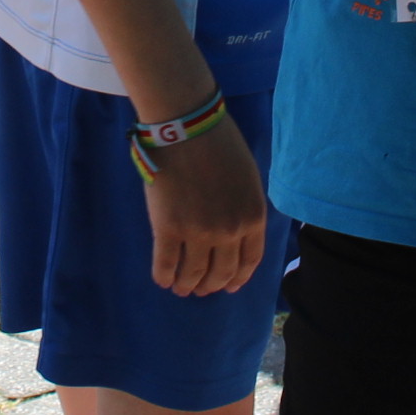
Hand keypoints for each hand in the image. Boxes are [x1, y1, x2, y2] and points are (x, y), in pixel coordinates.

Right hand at [140, 107, 271, 296]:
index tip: (228, 286)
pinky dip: (163, 276)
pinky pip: (165, 263)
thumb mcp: (247, 178)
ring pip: (193, 273)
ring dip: (186, 285)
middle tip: (201, 289)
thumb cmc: (218, 143)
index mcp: (253, 217)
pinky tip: (163, 279)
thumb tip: (235, 232)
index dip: (237, 278)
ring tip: (181, 288)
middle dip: (210, 285)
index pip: (248, 262)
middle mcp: (229, 231)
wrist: (185, 125)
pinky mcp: (168, 228)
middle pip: (221, 272)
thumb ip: (244, 208)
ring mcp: (198, 232)